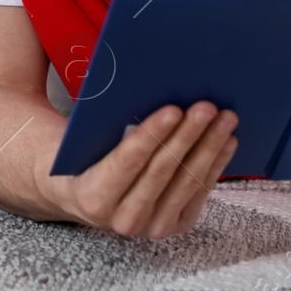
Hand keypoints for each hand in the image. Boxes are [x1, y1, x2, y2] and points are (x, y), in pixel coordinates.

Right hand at [51, 102, 237, 238]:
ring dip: (209, 147)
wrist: (84, 200)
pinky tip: (227, 141)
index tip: (173, 110)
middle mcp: (123, 218)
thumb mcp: (64, 140)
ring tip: (225, 119)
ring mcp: (152, 226)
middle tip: (206, 107)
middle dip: (188, 135)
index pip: (126, 162)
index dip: (152, 135)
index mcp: (94, 197)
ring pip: (186, 182)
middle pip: (162, 171)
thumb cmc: (78, 160)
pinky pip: (199, 192)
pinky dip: (216, 164)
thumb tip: (69, 65)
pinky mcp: (175, 225)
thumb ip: (63, 108)